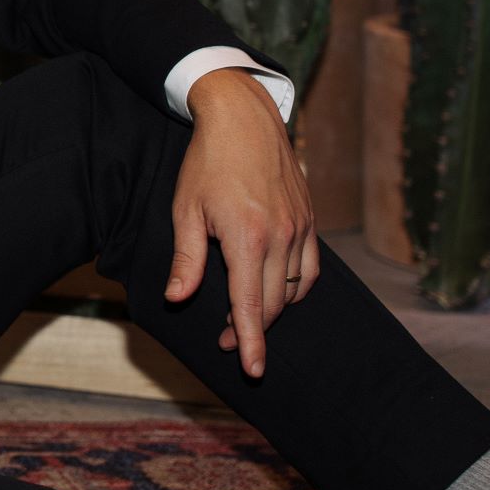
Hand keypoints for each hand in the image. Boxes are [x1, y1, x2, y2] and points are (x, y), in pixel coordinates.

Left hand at [165, 67, 316, 377]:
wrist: (243, 119)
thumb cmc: (207, 163)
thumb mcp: (185, 209)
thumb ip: (187, 258)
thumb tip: (178, 299)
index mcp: (247, 238)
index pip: (251, 305)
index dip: (251, 342)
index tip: (252, 370)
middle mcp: (281, 237)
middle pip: (275, 303)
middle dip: (253, 329)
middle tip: (226, 340)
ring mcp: (301, 228)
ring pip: (295, 289)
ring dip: (273, 309)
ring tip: (245, 315)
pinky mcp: (310, 220)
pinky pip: (311, 269)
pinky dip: (296, 288)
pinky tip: (277, 290)